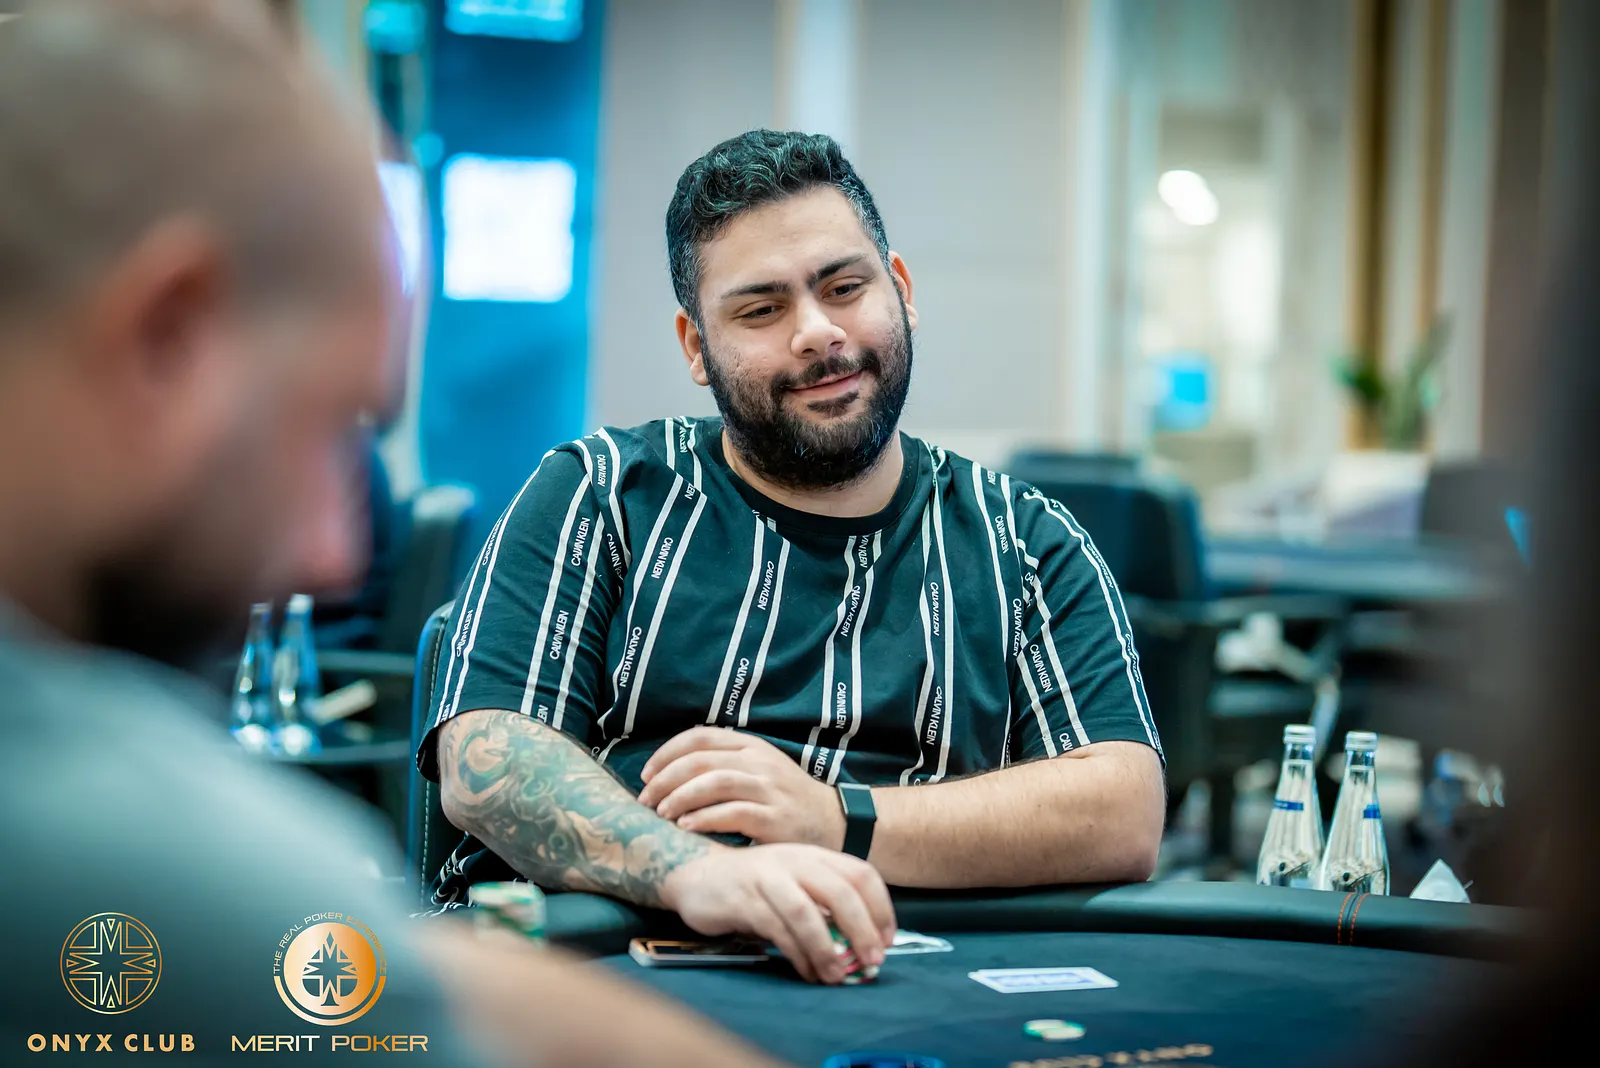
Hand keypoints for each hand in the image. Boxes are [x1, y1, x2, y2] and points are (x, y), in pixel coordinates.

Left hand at [639, 727, 844, 848]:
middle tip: (645, 799)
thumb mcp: (760, 768)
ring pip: (714, 782)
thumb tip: (671, 772)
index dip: (667, 753)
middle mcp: (759, 762)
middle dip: (666, 779)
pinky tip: (687, 827)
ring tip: (662, 813)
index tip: (646, 774)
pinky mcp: (775, 818)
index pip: (700, 736)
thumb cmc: (786, 799)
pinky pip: (734, 813)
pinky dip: (705, 818)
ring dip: (681, 797)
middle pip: (701, 759)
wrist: (835, 822)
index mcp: (751, 745)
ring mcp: (769, 789)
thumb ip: (725, 763)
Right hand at [659, 843, 895, 984]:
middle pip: (841, 891)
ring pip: (808, 913)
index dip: (881, 907)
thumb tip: (862, 944)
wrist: (698, 876)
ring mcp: (768, 878)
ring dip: (828, 949)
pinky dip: (798, 954)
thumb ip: (824, 904)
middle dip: (862, 929)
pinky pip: (778, 930)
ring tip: (837, 976)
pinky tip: (807, 972)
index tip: (887, 940)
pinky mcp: (744, 899)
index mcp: (814, 855)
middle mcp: (795, 860)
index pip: (861, 873)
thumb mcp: (794, 883)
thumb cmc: (755, 885)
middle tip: (872, 961)